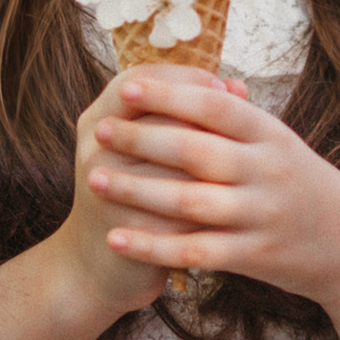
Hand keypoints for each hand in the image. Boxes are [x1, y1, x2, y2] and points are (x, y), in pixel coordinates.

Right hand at [51, 65, 246, 318]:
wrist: (99, 261)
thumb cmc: (137, 189)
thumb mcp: (147, 145)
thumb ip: (184, 111)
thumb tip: (237, 86)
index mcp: (98, 119)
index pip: (140, 80)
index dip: (184, 78)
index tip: (221, 84)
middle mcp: (95, 149)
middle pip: (158, 118)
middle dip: (204, 118)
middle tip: (240, 121)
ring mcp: (107, 191)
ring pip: (171, 167)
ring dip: (212, 162)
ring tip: (244, 160)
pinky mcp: (128, 231)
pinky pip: (177, 213)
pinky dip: (209, 206)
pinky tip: (235, 200)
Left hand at [87, 71, 339, 310]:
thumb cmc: (305, 189)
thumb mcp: (281, 147)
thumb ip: (239, 119)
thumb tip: (191, 80)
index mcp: (272, 135)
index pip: (215, 106)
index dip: (171, 95)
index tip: (127, 87)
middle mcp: (268, 171)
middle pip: (196, 150)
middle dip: (142, 139)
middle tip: (99, 131)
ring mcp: (263, 214)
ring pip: (190, 201)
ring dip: (137, 190)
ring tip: (94, 179)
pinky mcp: (256, 256)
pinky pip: (195, 250)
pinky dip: (153, 244)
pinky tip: (117, 238)